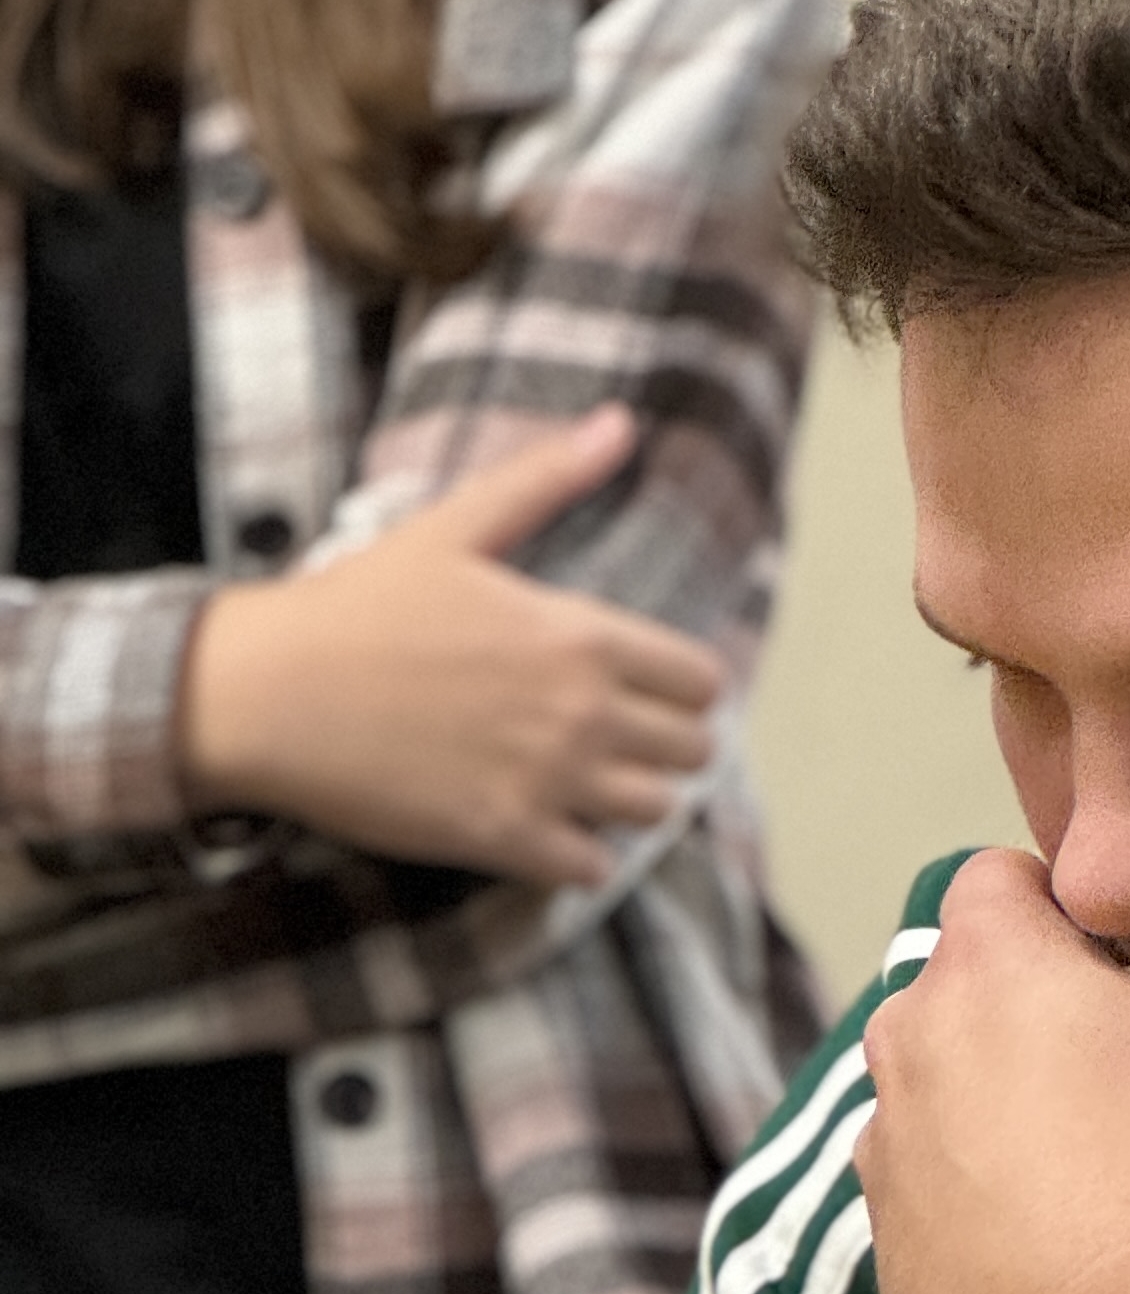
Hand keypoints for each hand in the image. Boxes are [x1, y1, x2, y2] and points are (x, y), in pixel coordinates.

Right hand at [177, 407, 722, 888]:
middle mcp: (580, 711)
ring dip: (626, 801)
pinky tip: (544, 830)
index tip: (643, 692)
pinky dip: (578, 857)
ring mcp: (547, 780)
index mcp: (579, 635)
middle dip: (663, 747)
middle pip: (692, 752)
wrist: (266, 692)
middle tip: (612, 741)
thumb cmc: (354, 606)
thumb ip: (545, 479)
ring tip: (580, 785)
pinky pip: (593, 869)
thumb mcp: (454, 526)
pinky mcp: (506, 838)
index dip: (681, 690)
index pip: (700, 681)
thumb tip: (619, 424)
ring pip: (653, 812)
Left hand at [856, 844, 1129, 1293]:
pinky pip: (967, 1217)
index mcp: (981, 960)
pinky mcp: (890, 1247)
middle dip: (1054, 1046)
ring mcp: (885, 1146)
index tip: (1112, 961)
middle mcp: (908, 1038)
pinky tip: (1104, 1284)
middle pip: (978, 1011)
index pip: (996, 878)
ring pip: (977, 1126)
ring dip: (1050, 1154)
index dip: (1058, 906)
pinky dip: (1023, 1235)